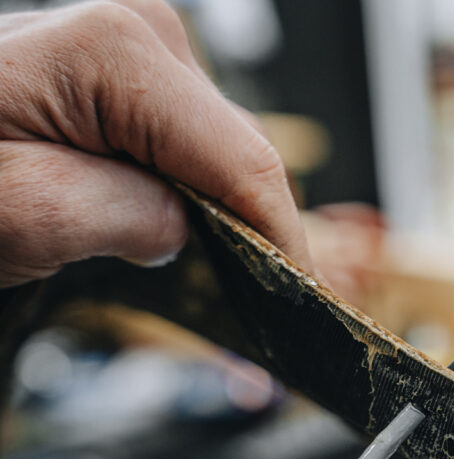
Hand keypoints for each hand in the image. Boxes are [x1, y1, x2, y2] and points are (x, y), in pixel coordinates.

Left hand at [0, 0, 313, 286]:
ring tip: (197, 269)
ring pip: (219, 154)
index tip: (301, 305)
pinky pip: (188, 145)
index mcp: (119, 53)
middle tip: (247, 304)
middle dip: (249, 229)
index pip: (244, 162)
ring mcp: (137, 48)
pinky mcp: (126, 73)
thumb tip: (189, 228)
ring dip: (215, 214)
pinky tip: (166, 227)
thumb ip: (133, 217)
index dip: (282, 241)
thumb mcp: (24, 213)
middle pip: (239, 155)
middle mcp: (142, 33)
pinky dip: (187, 194)